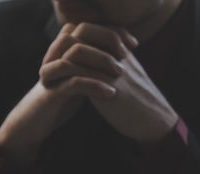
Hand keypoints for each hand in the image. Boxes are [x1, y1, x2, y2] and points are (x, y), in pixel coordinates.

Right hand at [0, 23, 135, 165]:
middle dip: (107, 41)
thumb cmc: (62, 99)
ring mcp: (52, 71)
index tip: (134, 44)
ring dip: (101, 61)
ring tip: (120, 73)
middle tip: (127, 55)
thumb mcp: (80, 77)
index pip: (89, 27)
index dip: (112, 31)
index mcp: (64, 49)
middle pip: (81, 33)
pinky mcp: (50, 91)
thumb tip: (119, 57)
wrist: (36, 122)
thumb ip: (93, 64)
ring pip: (75, 53)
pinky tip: (111, 93)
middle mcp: (56, 54)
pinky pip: (73, 82)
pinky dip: (94, 85)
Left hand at [38, 23, 177, 142]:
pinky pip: (77, 73)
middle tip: (48, 62)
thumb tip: (91, 63)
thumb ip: (112, 65)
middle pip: (82, 31)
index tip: (57, 56)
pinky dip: (60, 78)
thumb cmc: (141, 103)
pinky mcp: (106, 85)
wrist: (155, 120)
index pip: (91, 28)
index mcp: (121, 48)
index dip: (70, 39)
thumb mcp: (128, 77)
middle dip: (60, 45)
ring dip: (55, 63)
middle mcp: (116, 52)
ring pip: (76, 50)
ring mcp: (111, 67)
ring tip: (44, 76)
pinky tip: (52, 89)